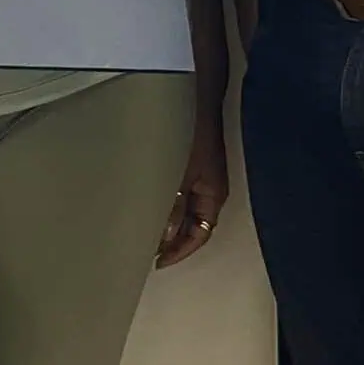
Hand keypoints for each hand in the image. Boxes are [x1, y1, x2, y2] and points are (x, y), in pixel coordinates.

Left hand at [157, 115, 228, 267]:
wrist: (200, 103)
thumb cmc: (194, 137)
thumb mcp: (181, 176)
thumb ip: (173, 206)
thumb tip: (166, 236)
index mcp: (213, 196)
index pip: (200, 235)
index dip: (180, 251)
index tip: (159, 262)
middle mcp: (211, 191)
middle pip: (196, 227)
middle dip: (176, 242)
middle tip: (151, 253)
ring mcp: (204, 180)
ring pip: (189, 213)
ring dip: (171, 225)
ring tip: (150, 235)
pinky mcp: (194, 169)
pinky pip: (183, 197)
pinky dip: (170, 208)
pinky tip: (154, 208)